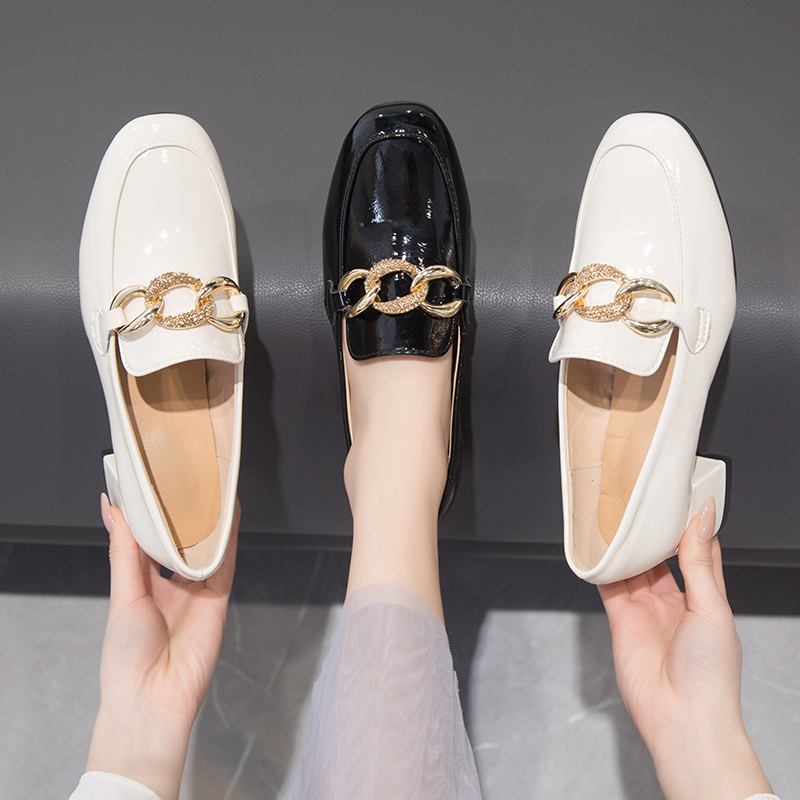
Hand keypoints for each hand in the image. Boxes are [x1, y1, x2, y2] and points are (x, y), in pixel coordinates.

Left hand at [85, 494, 238, 799]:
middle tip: (183, 477)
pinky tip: (229, 514)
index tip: (147, 482)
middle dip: (181, 513)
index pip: (145, 539)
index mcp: (139, 583)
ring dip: (207, 520)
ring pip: (204, 546)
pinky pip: (225, 563)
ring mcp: (194, 590)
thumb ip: (124, 550)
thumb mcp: (122, 594)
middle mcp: (168, 584)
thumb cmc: (126, 656)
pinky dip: (229, 538)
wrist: (153, 698)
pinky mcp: (217, 598)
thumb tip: (111, 509)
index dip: (147, 513)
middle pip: (178, 540)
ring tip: (209, 486)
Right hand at [599, 499, 771, 799]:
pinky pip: (609, 585)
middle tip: (644, 502)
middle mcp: (675, 602)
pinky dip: (604, 567)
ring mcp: (647, 611)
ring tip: (620, 517)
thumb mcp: (712, 607)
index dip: (692, 526)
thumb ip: (699, 560)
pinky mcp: (621, 619)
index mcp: (706, 598)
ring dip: (628, 546)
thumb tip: (704, 518)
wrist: (682, 717)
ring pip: (634, 567)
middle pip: (661, 557)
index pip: (699, 553)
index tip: (684, 498)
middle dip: (654, 532)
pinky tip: (600, 548)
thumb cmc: (711, 674)